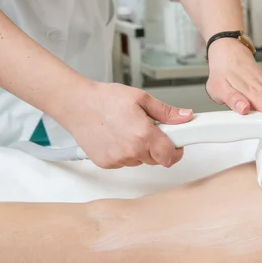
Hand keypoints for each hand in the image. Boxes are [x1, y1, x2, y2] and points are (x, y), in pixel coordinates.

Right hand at [57, 82, 192, 168]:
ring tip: (129, 130)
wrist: (76, 104)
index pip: (170, 156)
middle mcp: (131, 151)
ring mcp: (118, 159)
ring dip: (140, 150)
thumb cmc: (105, 99)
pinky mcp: (106, 163)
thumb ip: (166, 112)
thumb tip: (185, 116)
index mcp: (144, 135)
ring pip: (140, 161)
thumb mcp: (140, 98)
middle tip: (148, 129)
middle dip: (158, 146)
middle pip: (156, 159)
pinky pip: (124, 162)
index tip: (176, 143)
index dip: (176, 150)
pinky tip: (117, 137)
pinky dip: (125, 152)